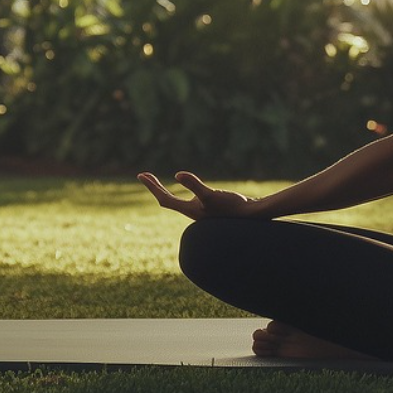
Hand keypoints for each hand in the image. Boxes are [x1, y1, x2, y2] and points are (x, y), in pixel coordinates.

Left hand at [137, 171, 260, 219]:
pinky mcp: (210, 209)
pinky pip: (190, 200)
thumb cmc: (232, 207)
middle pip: (167, 200)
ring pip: (178, 203)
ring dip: (167, 192)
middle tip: (144, 175)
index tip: (141, 175)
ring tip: (158, 184)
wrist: (252, 218)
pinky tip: (188, 187)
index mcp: (190, 210)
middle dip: (155, 188)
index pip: (164, 199)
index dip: (152, 187)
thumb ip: (194, 185)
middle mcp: (193, 212)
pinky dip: (183, 192)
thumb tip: (177, 174)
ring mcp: (201, 212)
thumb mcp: (211, 195)